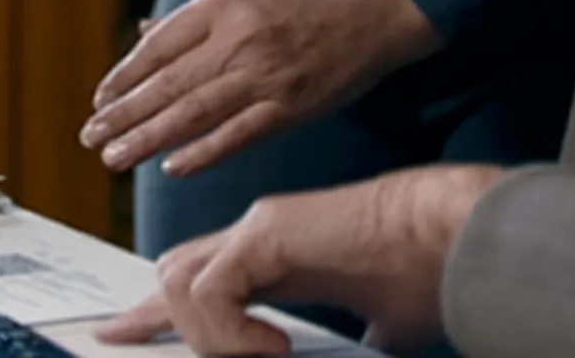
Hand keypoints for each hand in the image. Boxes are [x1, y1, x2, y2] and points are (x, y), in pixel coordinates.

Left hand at [82, 0, 441, 177]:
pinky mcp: (294, 104)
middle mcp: (239, 37)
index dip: (125, 76)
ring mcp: (267, 74)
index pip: (159, 46)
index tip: (100, 99)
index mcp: (226, 0)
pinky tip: (173, 165)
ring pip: (193, 114)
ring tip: (114, 158)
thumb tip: (147, 32)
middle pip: (167, 85)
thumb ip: (199, 14)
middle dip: (124, 115)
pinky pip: (238, 135)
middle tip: (91, 138)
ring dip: (148, 139)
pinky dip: (202, 152)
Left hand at [95, 165, 504, 354]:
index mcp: (283, 257)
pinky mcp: (266, 232)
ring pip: (177, 278)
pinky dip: (228, 328)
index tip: (125, 332)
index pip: (205, 279)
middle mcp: (260, 237)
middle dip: (148, 314)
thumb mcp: (379, 325)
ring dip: (204, 331)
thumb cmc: (430, 271)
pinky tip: (270, 344)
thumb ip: (352, 341)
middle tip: (119, 339)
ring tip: (256, 354)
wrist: (454, 233)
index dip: (164, 310)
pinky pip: (208, 288)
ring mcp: (259, 229)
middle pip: (174, 270)